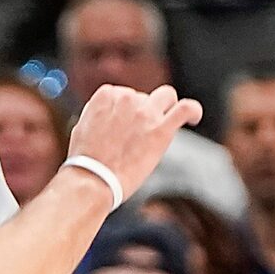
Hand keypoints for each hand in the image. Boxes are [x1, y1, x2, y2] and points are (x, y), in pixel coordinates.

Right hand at [68, 84, 202, 200]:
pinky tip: (193, 118)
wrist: (92, 181)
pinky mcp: (161, 129)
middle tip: (135, 135)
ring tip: (164, 122)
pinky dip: (193, 111)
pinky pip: (186, 108)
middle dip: (141, 112)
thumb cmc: (85, 162)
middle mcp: (126, 99)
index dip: (123, 108)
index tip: (122, 122)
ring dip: (165, 107)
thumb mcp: (81, 128)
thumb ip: (97, 115)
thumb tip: (108, 116)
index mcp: (106, 96)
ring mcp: (146, 113)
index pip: (121, 92)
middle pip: (142, 96)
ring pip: (166, 96)